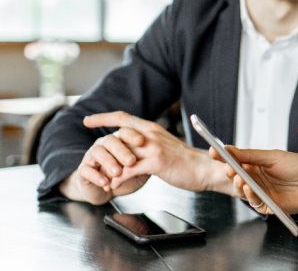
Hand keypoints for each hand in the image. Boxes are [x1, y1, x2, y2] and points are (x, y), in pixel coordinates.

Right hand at [59, 126, 148, 204]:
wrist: (108, 191)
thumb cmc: (127, 177)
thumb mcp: (141, 169)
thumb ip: (148, 161)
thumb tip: (159, 155)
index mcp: (120, 140)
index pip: (124, 130)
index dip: (132, 134)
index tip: (141, 141)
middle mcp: (105, 144)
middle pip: (111, 139)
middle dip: (121, 150)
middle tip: (131, 161)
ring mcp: (92, 156)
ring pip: (97, 151)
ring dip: (108, 162)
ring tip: (117, 173)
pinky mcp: (83, 170)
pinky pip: (86, 169)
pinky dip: (96, 176)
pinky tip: (106, 183)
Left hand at [82, 111, 228, 193]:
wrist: (204, 168)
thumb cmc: (186, 160)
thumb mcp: (165, 146)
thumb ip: (149, 144)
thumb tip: (135, 147)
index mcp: (152, 129)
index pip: (123, 118)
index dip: (103, 117)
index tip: (87, 120)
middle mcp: (151, 134)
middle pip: (117, 135)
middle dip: (100, 146)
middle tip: (88, 155)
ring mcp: (153, 148)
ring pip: (120, 153)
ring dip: (108, 167)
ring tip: (100, 177)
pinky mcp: (156, 163)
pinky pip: (128, 171)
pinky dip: (117, 179)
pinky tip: (113, 186)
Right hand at [210, 146, 297, 214]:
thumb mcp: (272, 156)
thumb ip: (250, 155)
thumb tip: (229, 149)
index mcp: (257, 166)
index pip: (236, 162)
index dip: (224, 158)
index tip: (213, 152)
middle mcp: (258, 180)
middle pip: (237, 177)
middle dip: (229, 171)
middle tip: (226, 166)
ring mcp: (262, 193)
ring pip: (243, 191)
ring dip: (238, 184)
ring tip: (238, 176)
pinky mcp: (269, 206)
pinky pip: (255, 202)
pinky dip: (250, 195)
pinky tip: (249, 187)